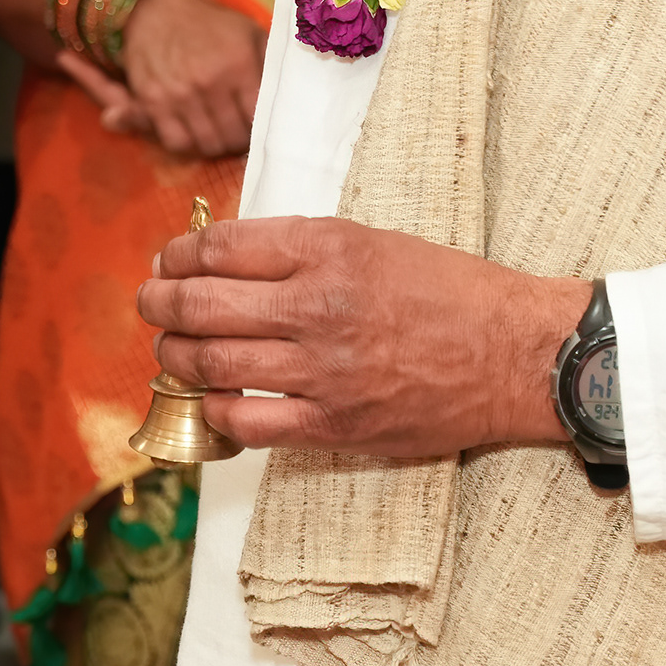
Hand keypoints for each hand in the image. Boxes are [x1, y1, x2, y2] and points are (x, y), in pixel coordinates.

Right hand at [105, 0, 262, 158]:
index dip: (261, 130)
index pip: (257, 120)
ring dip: (215, 144)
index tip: (259, 128)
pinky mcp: (151, 102)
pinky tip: (193, 130)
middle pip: (232, 137)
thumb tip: (293, 95)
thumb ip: (270, 64)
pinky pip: (175, 142)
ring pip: (205, 145)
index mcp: (238, 64)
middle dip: (238, 140)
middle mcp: (208, 82)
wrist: (159, 9)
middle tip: (238, 132)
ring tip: (217, 132)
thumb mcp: (248, 34)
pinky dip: (187, 143)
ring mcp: (177, 94)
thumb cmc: (211, 25)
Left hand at [133, 215, 589, 458]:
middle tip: (150, 303)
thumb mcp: (373, 240)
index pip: (220, 249)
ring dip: (174, 355)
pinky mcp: (334, 425)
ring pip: (211, 364)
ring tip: (170, 348)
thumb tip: (227, 257)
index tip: (169, 260)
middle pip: (200, 305)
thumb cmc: (450, 291)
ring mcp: (323, 371)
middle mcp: (318, 307)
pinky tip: (213, 399)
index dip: (179, 255)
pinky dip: (216, 411)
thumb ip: (300, 247)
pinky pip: (247, 423)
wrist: (514, 353)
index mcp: (328, 249)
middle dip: (159, 304)